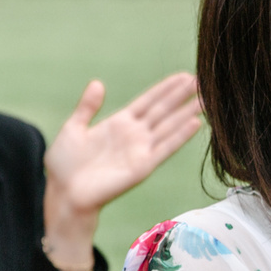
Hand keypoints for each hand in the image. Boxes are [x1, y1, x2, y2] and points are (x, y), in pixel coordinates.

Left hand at [43, 73, 201, 270]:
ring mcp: (140, 150)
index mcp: (119, 123)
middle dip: (182, 96)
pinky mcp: (142, 167)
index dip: (166, 89)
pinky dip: (180, 136)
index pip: (148, 101)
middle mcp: (134, 135)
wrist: (63, 193)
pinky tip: (195, 122)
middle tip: (202, 80)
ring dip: (188, 112)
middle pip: (164, 111)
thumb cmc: (64, 166)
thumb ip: (87, 107)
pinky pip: (165, 148)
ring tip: (207, 99)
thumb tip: (98, 83)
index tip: (184, 76)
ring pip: (169, 127)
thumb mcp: (73, 128)